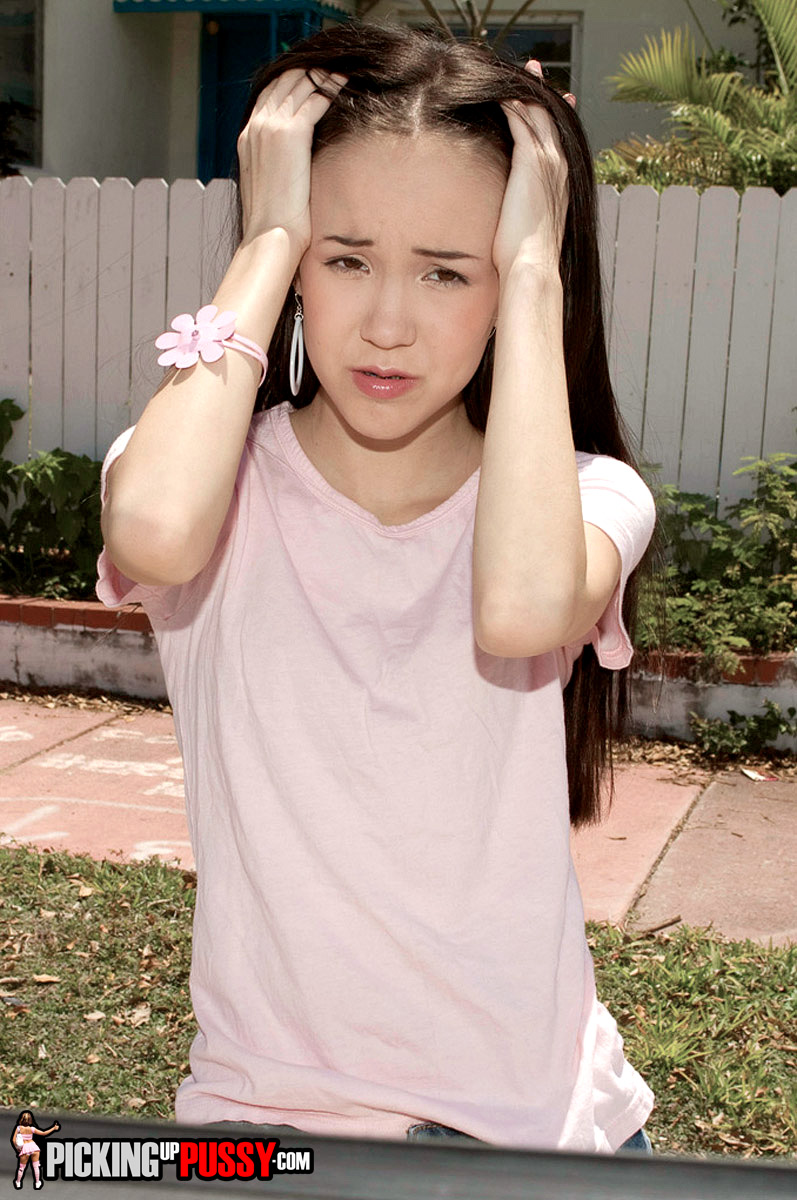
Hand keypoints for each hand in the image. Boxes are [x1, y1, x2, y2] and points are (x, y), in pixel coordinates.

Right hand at [237, 68, 346, 262]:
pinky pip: (315, 100)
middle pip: (284, 81)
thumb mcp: (268, 184)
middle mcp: (256, 125)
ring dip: (324, 76)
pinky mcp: (291, 134)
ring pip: (300, 86)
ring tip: (345, 72)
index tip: (313, 76)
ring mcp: (272, 127)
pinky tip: (347, 86)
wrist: (271, 234)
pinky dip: (332, 89)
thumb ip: (275, 162)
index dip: (292, 80)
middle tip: (334, 66)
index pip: (269, 93)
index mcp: (247, 136)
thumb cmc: (274, 221)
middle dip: (309, 71)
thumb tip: (292, 163)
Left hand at [492, 60, 570, 279]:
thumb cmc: (527, 258)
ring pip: (537, 113)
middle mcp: (560, 167)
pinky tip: (498, 92)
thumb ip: (527, 215)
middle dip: (541, 91)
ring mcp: (548, 162)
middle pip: (551, 117)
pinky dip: (511, 104)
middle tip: (533, 68)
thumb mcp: (530, 230)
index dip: (551, 114)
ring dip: (524, 92)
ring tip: (514, 72)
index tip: (548, 97)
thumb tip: (516, 224)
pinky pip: (521, 120)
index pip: (557, 137)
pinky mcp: (531, 161)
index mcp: (561, 183)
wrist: (532, 265)